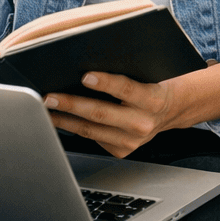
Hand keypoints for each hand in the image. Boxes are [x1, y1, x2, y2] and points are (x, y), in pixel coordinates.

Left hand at [44, 71, 180, 157]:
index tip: (84, 76)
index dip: (105, 83)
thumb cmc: (153, 87)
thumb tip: (86, 70)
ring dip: (65, 119)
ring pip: (91, 130)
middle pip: (100, 113)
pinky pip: (93, 139)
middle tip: (50, 97)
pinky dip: (76, 129)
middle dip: (71, 104)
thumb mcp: (146, 76)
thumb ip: (124, 75)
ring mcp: (131, 141)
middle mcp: (142, 123)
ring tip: (48, 109)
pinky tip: (63, 120)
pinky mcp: (121, 151)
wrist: (170, 112)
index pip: (125, 89)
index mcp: (152, 100)